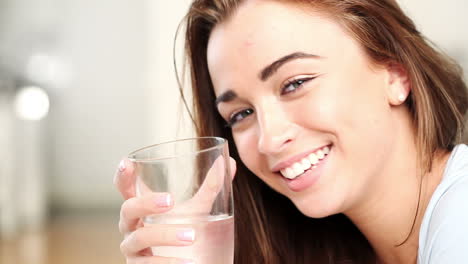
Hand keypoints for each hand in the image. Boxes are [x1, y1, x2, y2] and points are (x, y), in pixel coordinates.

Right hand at [114, 157, 235, 263]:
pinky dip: (168, 262)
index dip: (123, 176)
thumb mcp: (197, 209)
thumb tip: (228, 161)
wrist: (189, 261)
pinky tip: (189, 262)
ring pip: (140, 237)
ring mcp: (133, 247)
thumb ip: (211, 186)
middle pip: (128, 209)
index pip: (126, 188)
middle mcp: (132, 225)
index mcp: (142, 207)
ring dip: (165, 235)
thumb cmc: (184, 230)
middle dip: (146, 203)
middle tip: (170, 201)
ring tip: (192, 236)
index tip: (127, 162)